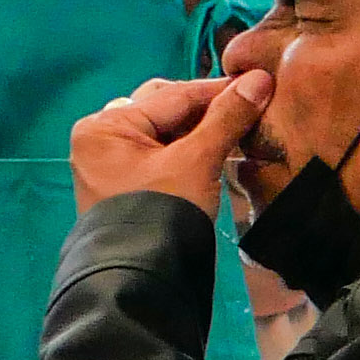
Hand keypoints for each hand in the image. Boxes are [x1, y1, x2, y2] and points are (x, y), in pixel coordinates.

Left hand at [71, 70, 271, 215]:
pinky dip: (185, 152)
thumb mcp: (198, 162)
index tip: (257, 84)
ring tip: (232, 132)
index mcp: (105, 126)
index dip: (218, 90)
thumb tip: (260, 79)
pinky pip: (157, 155)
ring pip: (162, 133)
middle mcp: (99, 138)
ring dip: (197, 131)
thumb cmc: (163, 213)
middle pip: (163, 110)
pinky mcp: (123, 187)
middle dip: (204, 111)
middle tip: (245, 111)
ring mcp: (108, 165)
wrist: (144, 280)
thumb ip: (227, 118)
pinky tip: (213, 153)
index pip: (172, 96)